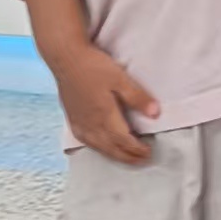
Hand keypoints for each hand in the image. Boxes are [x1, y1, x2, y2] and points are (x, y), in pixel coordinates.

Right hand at [50, 40, 161, 162]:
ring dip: (114, 155)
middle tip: (142, 161)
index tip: (149, 152)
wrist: (65, 58)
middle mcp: (91, 125)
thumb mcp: (120, 78)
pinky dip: (98, 149)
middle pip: (112, 149)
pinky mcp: (72, 120)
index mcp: (105, 116)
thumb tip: (155, 114)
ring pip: (99, 148)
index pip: (124, 141)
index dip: (137, 150)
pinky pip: (86, 142)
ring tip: (126, 158)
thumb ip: (137, 98)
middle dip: (128, 157)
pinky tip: (102, 148)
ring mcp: (79, 124)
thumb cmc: (93, 66)